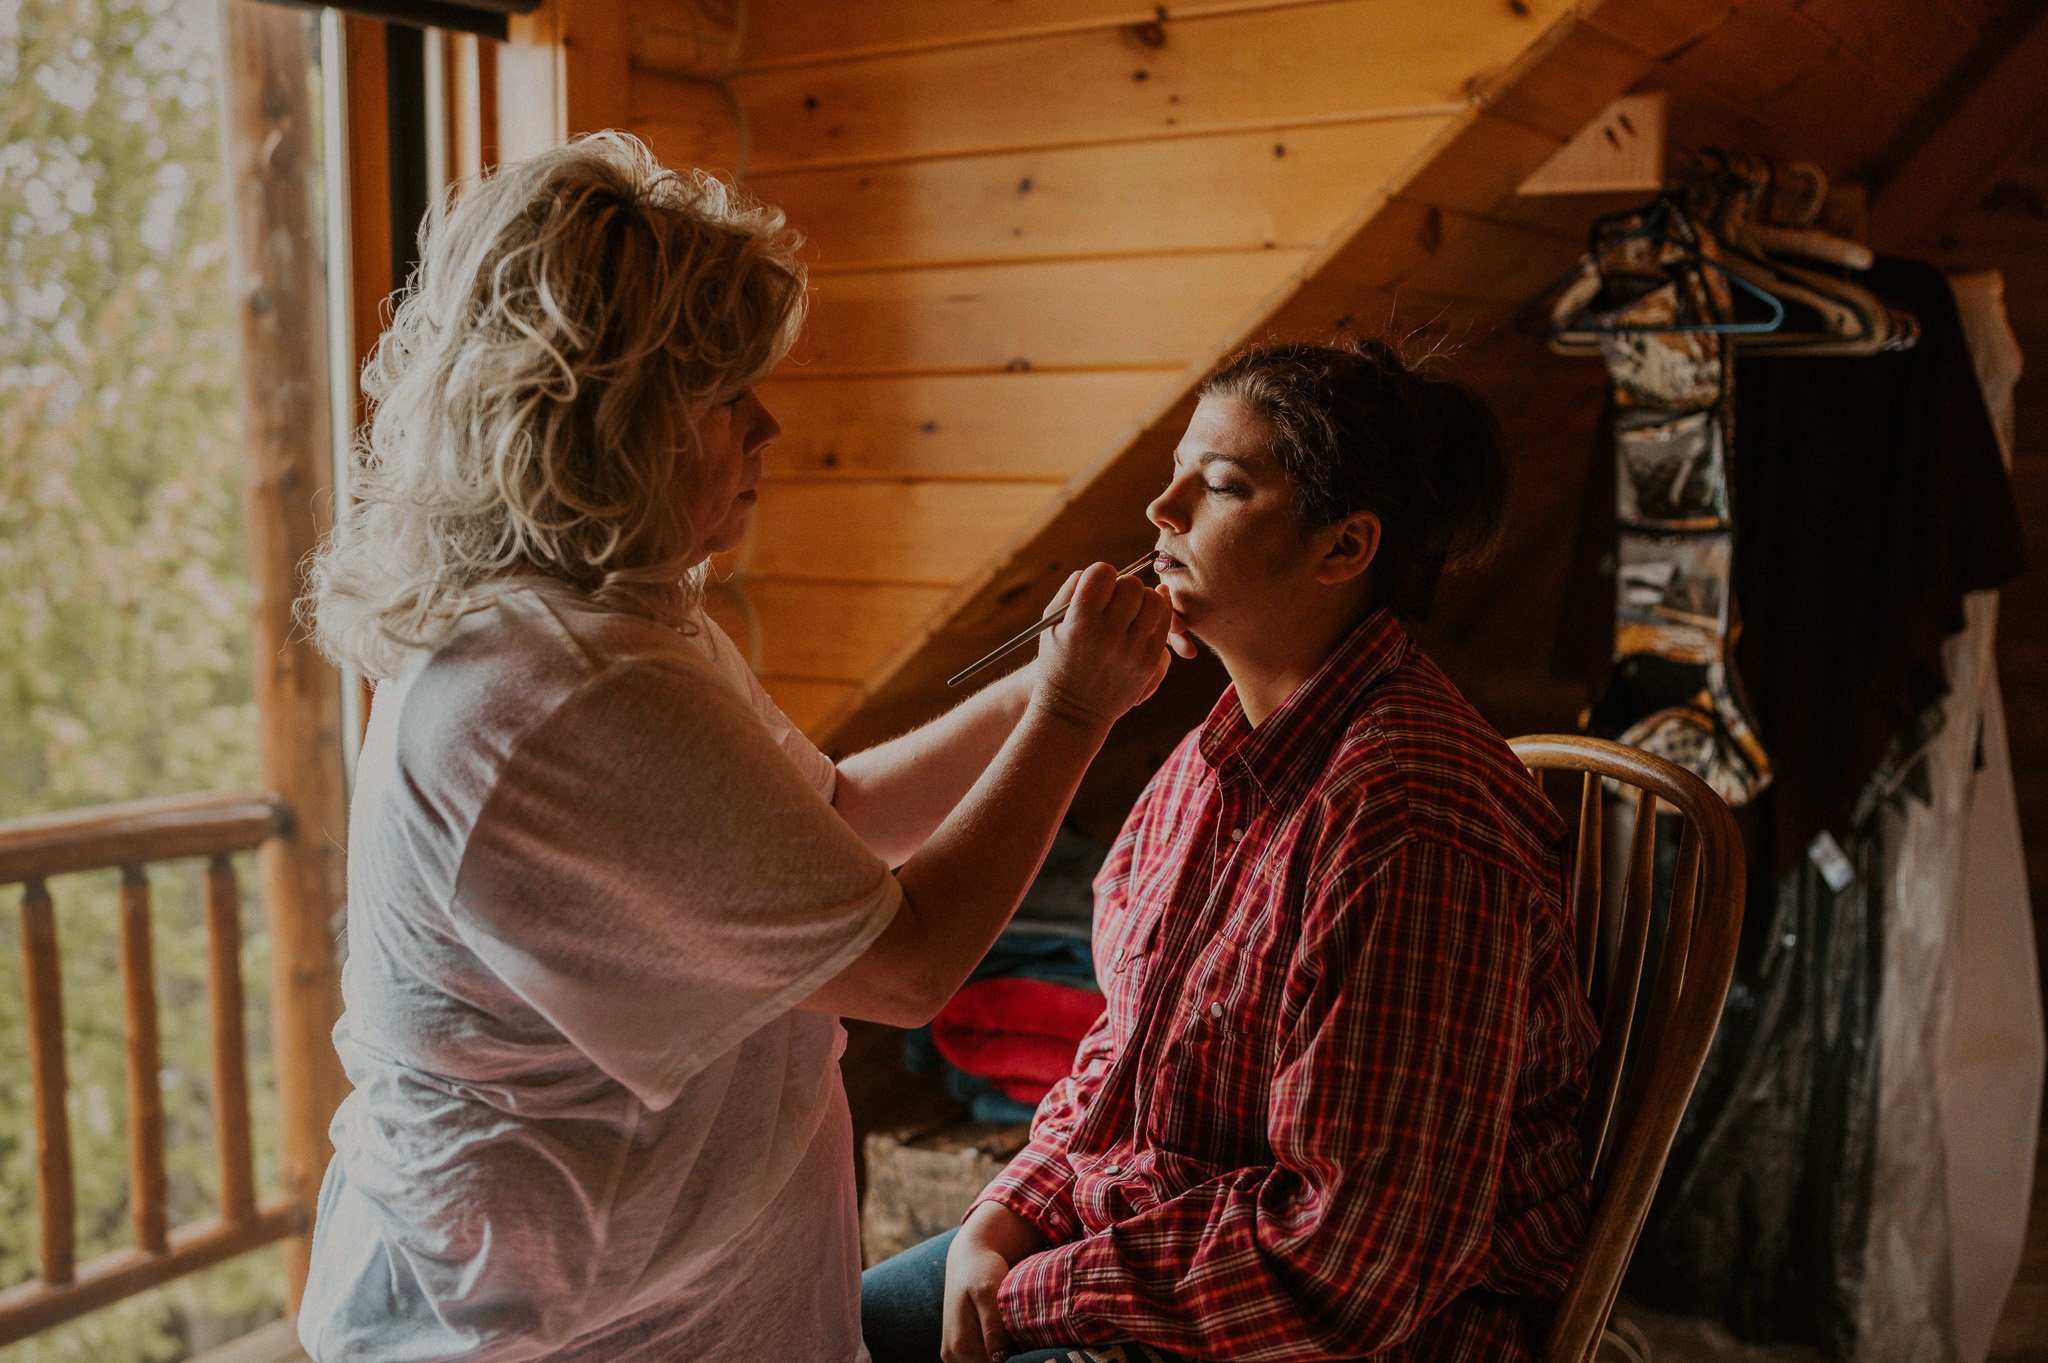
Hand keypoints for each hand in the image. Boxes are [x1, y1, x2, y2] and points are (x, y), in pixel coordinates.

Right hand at [941, 1236, 1012, 1362]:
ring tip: (1007, 1318)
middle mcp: (953, 1354)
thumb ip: (993, 1326)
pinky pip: (984, 1354)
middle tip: (1016, 1318)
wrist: (968, 1260)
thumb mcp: (988, 1291)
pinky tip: (1000, 1324)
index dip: (1016, 1348)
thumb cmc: (981, 1269)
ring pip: (991, 1359)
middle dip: (1010, 1347)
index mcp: (960, 1345)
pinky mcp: (958, 1349)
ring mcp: (954, 1353)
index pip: (999, 1362)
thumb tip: (999, 1358)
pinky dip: (997, 1343)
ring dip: (1004, 1345)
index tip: (1022, 1326)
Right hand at [1031, 563, 1174, 729]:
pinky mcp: (1147, 663)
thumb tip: (1103, 569)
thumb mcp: (1050, 625)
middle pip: (1131, 585)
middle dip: (1123, 585)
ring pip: (1154, 600)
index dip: (1101, 574)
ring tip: (1132, 608)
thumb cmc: (1058, 661)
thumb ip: (1072, 589)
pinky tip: (1145, 616)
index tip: (1098, 585)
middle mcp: (1107, 636)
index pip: (1103, 573)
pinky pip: (1163, 624)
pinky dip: (1158, 614)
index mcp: (1079, 623)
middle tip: (1115, 598)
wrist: (1072, 711)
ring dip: (1143, 598)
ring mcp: (1130, 651)